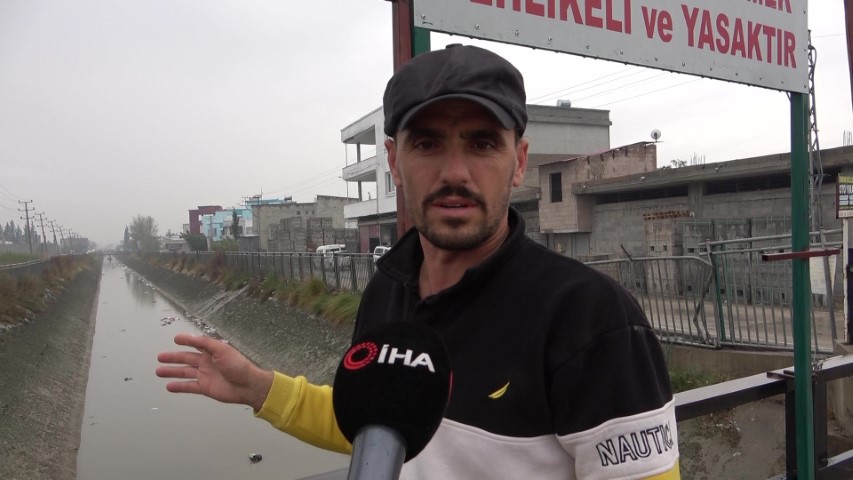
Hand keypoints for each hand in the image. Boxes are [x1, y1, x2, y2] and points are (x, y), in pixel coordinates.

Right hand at [156, 333, 273, 410]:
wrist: (247, 386)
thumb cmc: (237, 366)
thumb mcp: (222, 349)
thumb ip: (206, 343)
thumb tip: (191, 337)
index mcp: (212, 352)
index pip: (196, 344)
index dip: (186, 341)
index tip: (176, 339)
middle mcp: (207, 362)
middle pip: (186, 359)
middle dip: (173, 358)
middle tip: (160, 357)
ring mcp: (205, 375)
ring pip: (185, 373)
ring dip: (172, 372)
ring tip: (159, 371)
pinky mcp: (205, 388)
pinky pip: (189, 386)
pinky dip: (179, 386)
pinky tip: (169, 386)